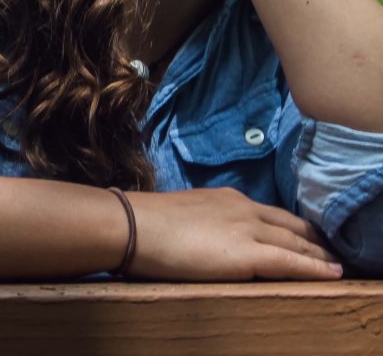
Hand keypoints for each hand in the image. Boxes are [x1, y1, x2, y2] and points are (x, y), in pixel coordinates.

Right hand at [128, 187, 342, 280]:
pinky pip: (292, 263)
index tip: (305, 235)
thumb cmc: (147, 222)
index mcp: (226, 197)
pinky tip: (332, 273)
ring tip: (337, 263)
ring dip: (320, 254)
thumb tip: (209, 236)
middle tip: (330, 250)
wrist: (134, 225)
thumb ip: (205, 221)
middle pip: (290, 224)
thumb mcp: (185, 214)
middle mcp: (243, 208)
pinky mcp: (248, 254)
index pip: (270, 213)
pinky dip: (316, 268)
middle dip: (313, 238)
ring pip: (296, 243)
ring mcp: (247, 229)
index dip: (292, 226)